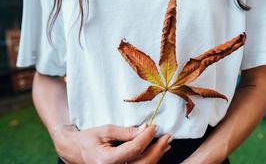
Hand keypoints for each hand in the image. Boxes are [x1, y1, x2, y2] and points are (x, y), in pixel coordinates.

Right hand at [53, 124, 171, 163]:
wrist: (76, 151)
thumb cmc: (88, 139)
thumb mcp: (105, 130)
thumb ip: (125, 132)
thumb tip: (145, 129)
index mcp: (106, 160)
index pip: (134, 149)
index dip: (147, 137)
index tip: (154, 126)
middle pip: (143, 163)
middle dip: (158, 149)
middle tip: (168, 136)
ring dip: (158, 155)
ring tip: (166, 142)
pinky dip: (151, 159)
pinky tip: (157, 150)